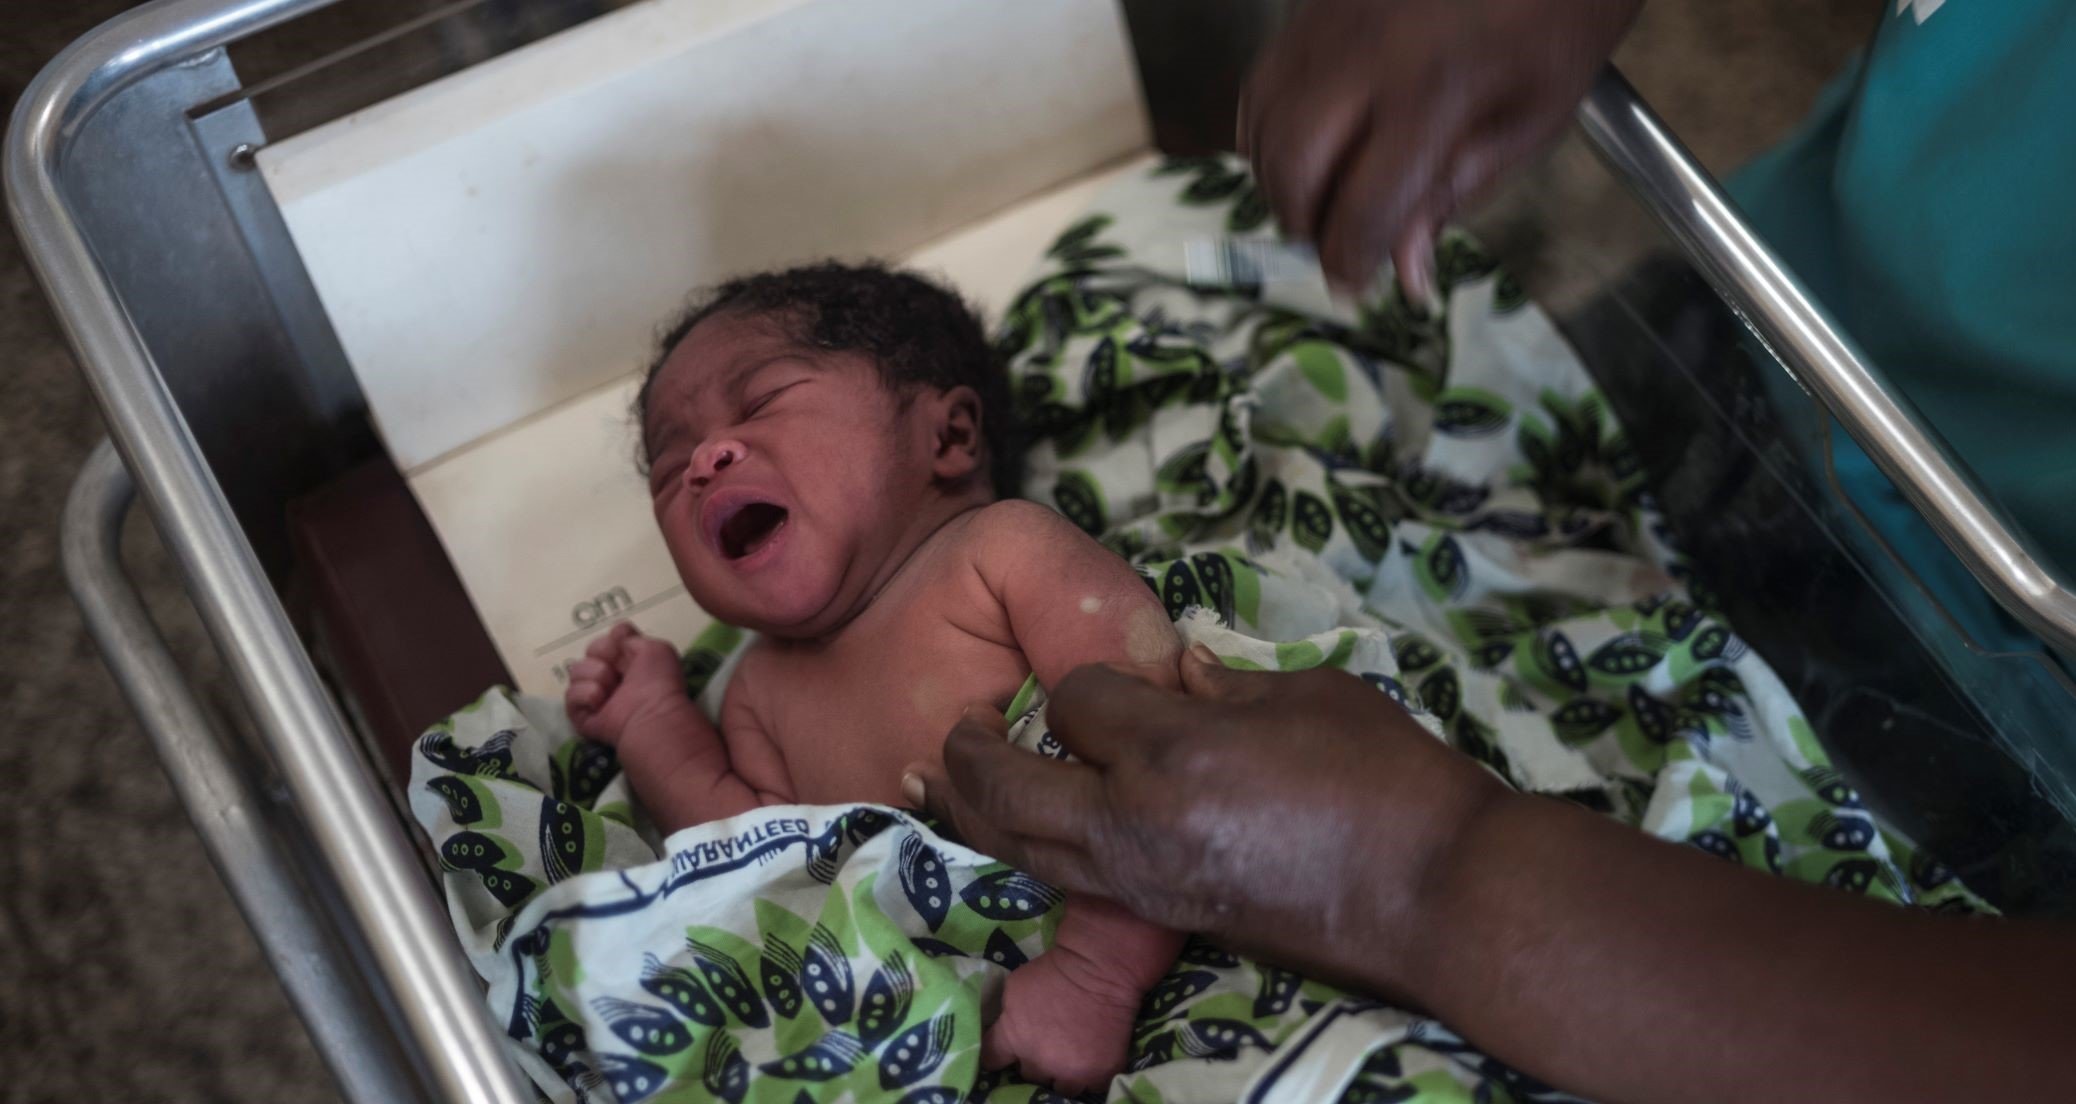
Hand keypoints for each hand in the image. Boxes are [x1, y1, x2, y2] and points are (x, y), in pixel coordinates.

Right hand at [563, 622, 696, 745]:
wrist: (650, 714)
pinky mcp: (581, 714)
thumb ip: (630, 635)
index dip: (611, 643)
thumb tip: (614, 634)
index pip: (604, 642)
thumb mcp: (654, 648)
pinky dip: (584, 695)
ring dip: (595, 676)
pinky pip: (569, 695)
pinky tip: (599, 702)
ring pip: (575, 671)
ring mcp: (594, 696)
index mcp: (626, 663)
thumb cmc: (657, 682)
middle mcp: (609, 677)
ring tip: (610, 690)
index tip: (622, 648)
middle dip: (601, 658)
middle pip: (588, 652)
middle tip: (618, 673)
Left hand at [905, 647, 1508, 994]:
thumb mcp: (1310, 694)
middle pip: (1012, 788)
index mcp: (1172, 748)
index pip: (1076, 700)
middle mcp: (1136, 820)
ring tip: (958, 784)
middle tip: (955, 730)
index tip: (1111, 674)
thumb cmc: (1389, 779)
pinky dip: (1037, 851)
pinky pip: (1071, 881)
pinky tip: (1035, 832)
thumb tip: (1185, 679)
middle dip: (973, 755)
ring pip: (1026, 849)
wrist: (1437, 894)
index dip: (1086, 680)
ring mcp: (1145, 879)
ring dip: (984, 813)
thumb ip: (1231, 685)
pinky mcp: (1167, 916)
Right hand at [1239, 0, 1640, 295]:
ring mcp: (1329, 24)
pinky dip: (1266, 130)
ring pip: (1262, 126)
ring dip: (1279, 181)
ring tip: (1321, 199)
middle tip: (1336, 244)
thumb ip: (1454, 195)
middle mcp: (1364, 55)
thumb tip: (1404, 271)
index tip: (1354, 287)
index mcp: (1432, 91)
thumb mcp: (1529, 123)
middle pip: (1293, 170)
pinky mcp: (1313, 8)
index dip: (1352, 262)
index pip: (1362, 207)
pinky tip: (1299, 149)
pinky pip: (1260, 83)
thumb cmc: (1554, 23)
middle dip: (1305, 224)